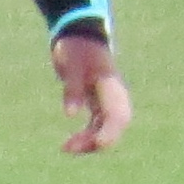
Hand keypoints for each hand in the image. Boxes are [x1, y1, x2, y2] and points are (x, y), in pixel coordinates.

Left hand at [52, 33, 131, 153]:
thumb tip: (70, 114)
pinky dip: (85, 137)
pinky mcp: (97, 104)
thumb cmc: (76, 47)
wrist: (78, 35)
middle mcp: (113, 97)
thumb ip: (72, 88)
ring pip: (104, 130)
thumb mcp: (72, 65)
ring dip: (88, 142)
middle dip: (97, 142)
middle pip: (114, 128)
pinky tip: (69, 144)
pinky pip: (96, 127)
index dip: (111, 132)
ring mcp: (106, 102)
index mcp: (111, 87)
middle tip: (69, 147)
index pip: (117, 115)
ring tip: (65, 148)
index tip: (98, 144)